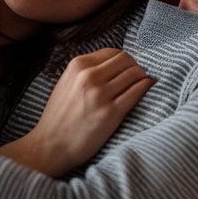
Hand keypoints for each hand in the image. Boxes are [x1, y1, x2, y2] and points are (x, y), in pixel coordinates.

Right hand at [0, 48, 154, 176]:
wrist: (50, 146)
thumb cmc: (59, 118)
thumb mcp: (66, 84)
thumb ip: (86, 71)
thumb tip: (115, 64)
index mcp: (77, 66)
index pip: (113, 52)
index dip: (124, 61)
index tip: (126, 71)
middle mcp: (89, 77)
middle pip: (127, 60)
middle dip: (135, 67)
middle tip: (136, 79)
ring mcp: (100, 95)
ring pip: (135, 73)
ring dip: (142, 78)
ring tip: (140, 86)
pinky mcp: (111, 113)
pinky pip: (138, 92)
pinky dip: (147, 88)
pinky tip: (147, 90)